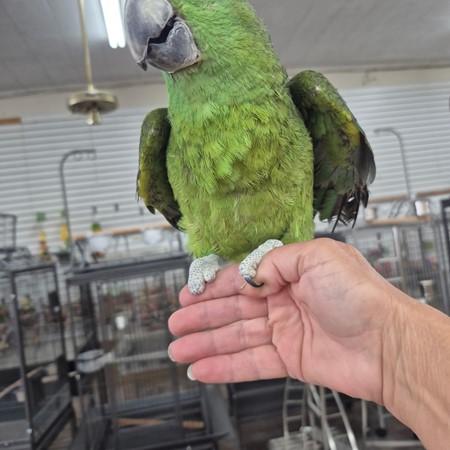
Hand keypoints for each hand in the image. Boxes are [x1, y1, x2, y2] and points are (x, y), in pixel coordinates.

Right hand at [168, 238, 396, 403]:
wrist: (389, 343)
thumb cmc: (360, 295)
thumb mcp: (316, 257)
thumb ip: (275, 262)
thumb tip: (249, 277)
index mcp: (290, 273)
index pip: (242, 279)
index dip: (214, 286)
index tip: (190, 292)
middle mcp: (285, 300)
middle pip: (233, 309)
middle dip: (202, 316)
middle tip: (176, 322)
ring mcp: (285, 330)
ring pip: (236, 337)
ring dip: (206, 343)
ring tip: (178, 349)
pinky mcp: (289, 359)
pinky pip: (250, 363)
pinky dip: (225, 367)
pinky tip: (203, 368)